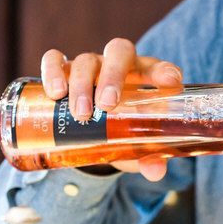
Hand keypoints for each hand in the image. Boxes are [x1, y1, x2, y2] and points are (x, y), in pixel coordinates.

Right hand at [41, 39, 182, 181]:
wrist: (93, 131)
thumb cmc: (124, 130)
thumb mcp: (136, 145)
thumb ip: (149, 157)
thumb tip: (155, 171)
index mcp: (144, 77)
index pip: (158, 67)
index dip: (164, 71)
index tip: (170, 82)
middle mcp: (118, 66)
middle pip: (118, 52)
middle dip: (112, 77)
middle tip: (106, 105)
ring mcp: (91, 65)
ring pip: (86, 60)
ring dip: (82, 85)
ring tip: (81, 114)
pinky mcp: (63, 70)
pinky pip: (54, 59)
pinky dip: (52, 71)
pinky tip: (54, 93)